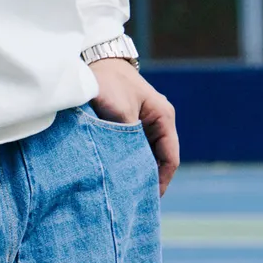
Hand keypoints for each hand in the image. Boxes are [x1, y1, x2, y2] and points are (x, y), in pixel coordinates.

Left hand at [89, 57, 179, 195]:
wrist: (92, 61)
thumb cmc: (108, 84)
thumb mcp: (119, 113)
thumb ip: (128, 141)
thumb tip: (129, 171)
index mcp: (163, 117)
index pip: (170, 158)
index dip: (160, 182)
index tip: (146, 200)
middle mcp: (158, 121)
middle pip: (159, 160)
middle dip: (147, 180)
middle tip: (133, 202)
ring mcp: (145, 122)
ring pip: (146, 155)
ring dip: (136, 171)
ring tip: (123, 192)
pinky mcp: (131, 124)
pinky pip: (134, 149)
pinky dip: (127, 162)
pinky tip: (116, 175)